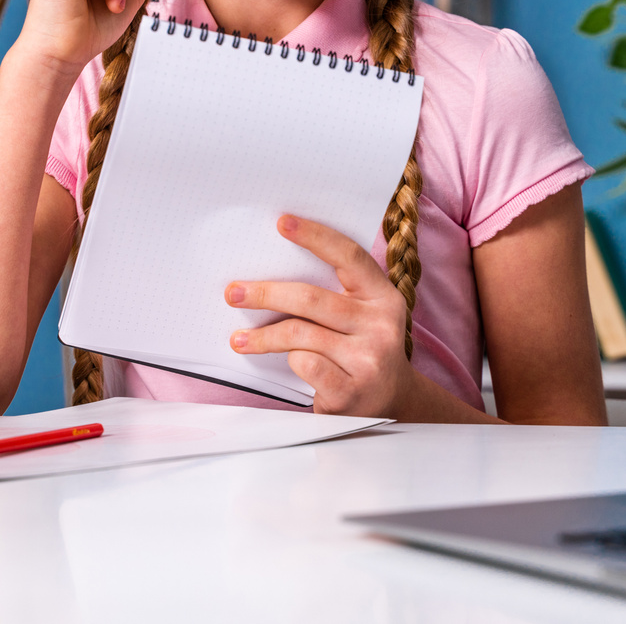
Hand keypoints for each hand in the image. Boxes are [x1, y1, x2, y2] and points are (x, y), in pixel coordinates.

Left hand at [225, 215, 412, 417]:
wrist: (392, 404)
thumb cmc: (362, 350)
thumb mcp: (362, 317)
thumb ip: (334, 295)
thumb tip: (271, 271)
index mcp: (384, 297)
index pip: (350, 256)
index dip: (315, 236)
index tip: (281, 222)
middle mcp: (382, 325)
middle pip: (311, 298)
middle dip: (266, 294)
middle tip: (233, 293)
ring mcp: (369, 360)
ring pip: (301, 334)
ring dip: (262, 336)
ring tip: (238, 338)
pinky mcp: (351, 391)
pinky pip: (305, 364)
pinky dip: (289, 360)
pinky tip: (284, 364)